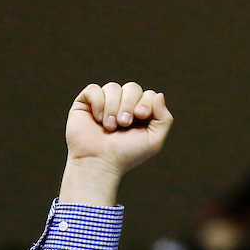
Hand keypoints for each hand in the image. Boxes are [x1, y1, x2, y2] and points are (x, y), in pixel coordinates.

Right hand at [60, 82, 172, 204]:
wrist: (100, 162)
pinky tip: (98, 119)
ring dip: (113, 107)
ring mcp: (104, 102)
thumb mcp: (154, 140)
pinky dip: (98, 103)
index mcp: (140, 113)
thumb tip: (159, 94)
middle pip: (132, 88)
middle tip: (124, 123)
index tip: (140, 116)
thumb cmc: (127, 154)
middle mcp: (123, 105)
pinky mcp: (85, 102)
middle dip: (129, 104)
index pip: (149, 95)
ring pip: (113, 87)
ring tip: (110, 127)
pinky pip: (94, 89)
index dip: (146, 102)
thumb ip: (164, 118)